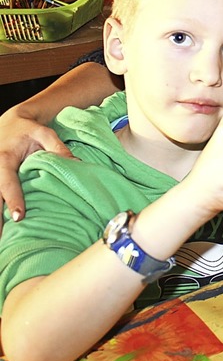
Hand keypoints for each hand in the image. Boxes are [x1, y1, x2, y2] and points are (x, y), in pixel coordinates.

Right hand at [0, 106, 73, 227]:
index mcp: (4, 158)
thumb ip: (58, 149)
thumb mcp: (45, 134)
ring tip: (3, 238)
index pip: (7, 182)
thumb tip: (78, 164)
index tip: (19, 216)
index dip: (13, 200)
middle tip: (3, 238)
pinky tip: (3, 228)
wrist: (11, 122)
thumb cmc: (30, 130)